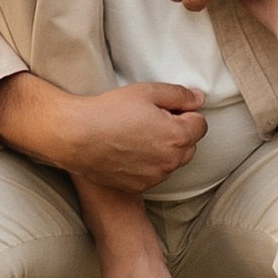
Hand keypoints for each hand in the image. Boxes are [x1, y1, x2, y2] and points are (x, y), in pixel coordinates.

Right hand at [0, 73, 207, 193]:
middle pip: (189, 145)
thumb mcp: (147, 91)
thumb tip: (199, 99)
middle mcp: (171, 161)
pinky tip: (129, 150)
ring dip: (164, 149)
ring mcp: (156, 176)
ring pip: (172, 161)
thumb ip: (179, 94)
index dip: (185, 113)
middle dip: (178, 132)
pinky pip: (155, 173)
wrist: (77, 136)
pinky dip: (149, 164)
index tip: (165, 109)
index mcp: (177, 135)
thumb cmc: (109, 110)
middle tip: (150, 120)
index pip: (200, 124)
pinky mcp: (141, 186)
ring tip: (137, 135)